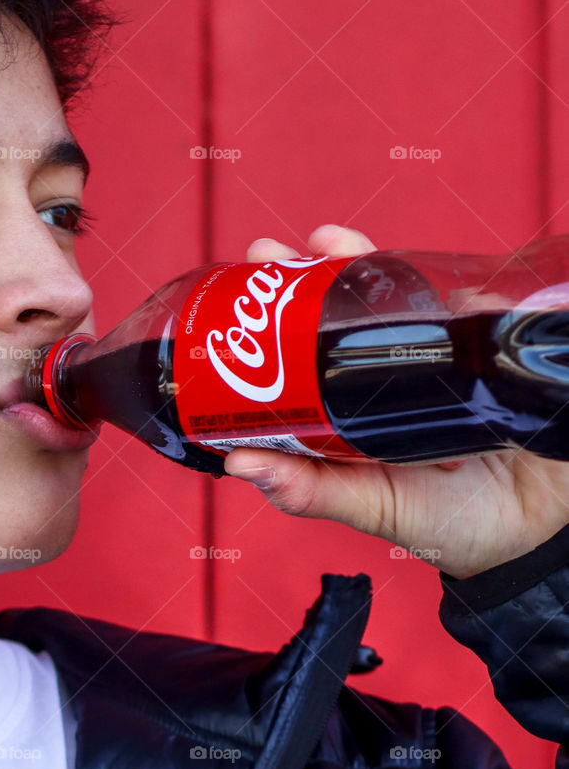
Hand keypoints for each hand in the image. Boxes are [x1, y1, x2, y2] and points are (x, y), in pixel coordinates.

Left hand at [223, 225, 568, 578]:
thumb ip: (315, 492)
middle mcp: (383, 377)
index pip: (297, 357)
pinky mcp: (479, 345)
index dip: (265, 322)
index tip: (230, 293)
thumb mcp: (376, 509)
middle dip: (298, 275)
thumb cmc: (453, 526)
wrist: (546, 525)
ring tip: (328, 242)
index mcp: (347, 414)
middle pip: (333, 314)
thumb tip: (238, 464)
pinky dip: (438, 277)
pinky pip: (456, 300)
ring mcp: (431, 357)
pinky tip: (417, 265)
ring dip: (353, 261)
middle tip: (266, 251)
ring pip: (386, 296)